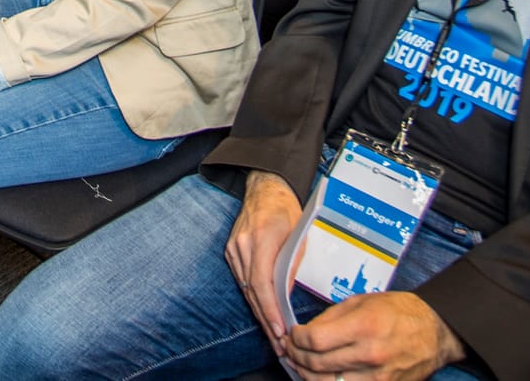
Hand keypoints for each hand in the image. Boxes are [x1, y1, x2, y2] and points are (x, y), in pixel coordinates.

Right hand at [224, 170, 302, 348]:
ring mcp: (234, 248)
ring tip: (274, 336)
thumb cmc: (287, 208)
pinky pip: (243, 280)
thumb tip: (286, 295)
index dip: (270, 309)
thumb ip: (292, 266)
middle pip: (252, 291)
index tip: (279, 330)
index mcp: (262, 238)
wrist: (265, 185)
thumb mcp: (299, 236)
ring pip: (246, 289)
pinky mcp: (231, 251)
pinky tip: (264, 313)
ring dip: (260, 313)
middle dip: (266, 320)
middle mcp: (243, 244)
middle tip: (280, 345)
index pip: (262, 282)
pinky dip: (253, 298)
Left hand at [280, 290, 462, 380]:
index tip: (293, 334)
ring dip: (306, 375)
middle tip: (290, 349)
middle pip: (317, 364)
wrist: (435, 333)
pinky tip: (319, 376)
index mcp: (364, 326)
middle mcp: (369, 354)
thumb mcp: (363, 301)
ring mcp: (376, 377)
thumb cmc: (399, 312)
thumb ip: (332, 317)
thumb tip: (306, 332)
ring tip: (300, 364)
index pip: (315, 340)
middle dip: (296, 356)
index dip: (296, 338)